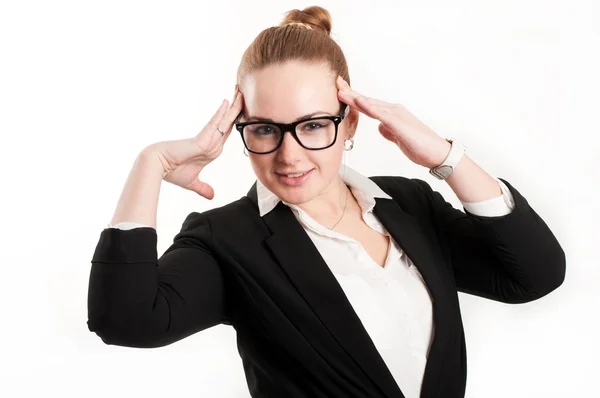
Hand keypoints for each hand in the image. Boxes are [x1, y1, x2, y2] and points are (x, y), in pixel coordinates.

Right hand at [144, 85, 243, 198]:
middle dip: (238, 108)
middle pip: (229, 123)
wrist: (157, 167)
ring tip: (241, 91)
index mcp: (211, 150)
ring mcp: (207, 140)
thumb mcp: (193, 183)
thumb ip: (203, 188)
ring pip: (225, 121)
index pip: (227, 132)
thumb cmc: (171, 171)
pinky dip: (221, 114)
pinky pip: (214, 125)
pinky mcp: (201, 140)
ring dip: (234, 107)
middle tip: (244, 92)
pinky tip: (227, 102)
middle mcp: (211, 142)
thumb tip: (212, 196)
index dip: (236, 121)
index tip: (244, 110)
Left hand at [336, 76, 450, 168]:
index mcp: (391, 115)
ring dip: (356, 98)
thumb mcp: (398, 138)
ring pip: (372, 104)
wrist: (437, 153)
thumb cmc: (420, 146)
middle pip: (367, 100)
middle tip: (336, 82)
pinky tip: (360, 102)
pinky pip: (382, 114)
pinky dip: (370, 107)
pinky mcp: (400, 124)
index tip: (340, 91)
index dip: (353, 98)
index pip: (368, 105)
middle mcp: (393, 111)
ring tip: (341, 91)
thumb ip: (388, 131)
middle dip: (351, 92)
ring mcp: (397, 116)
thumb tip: (379, 126)